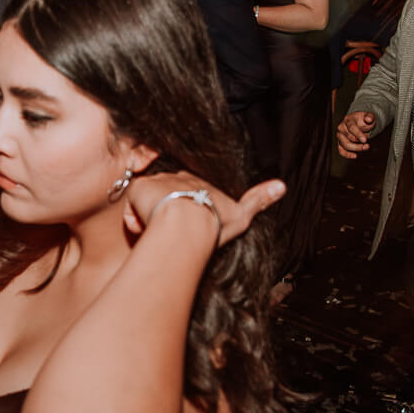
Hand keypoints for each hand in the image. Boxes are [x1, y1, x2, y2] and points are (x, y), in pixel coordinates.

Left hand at [124, 171, 285, 248]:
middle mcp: (179, 178)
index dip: (184, 209)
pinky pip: (131, 207)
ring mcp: (158, 182)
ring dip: (149, 218)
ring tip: (158, 234)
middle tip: (171, 232)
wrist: (190, 224)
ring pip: (147, 203)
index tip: (187, 224)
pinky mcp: (140, 188)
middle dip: (165, 213)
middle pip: (165, 196)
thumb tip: (282, 185)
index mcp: (200, 182)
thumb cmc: (215, 222)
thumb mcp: (242, 212)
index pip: (188, 191)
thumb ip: (260, 199)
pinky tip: (145, 230)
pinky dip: (134, 220)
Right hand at [336, 110, 375, 158]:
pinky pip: (341, 150)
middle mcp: (342, 127)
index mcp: (348, 120)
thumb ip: (370, 116)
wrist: (360, 122)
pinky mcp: (340, 142)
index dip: (358, 134)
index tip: (365, 140)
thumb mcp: (369, 116)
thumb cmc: (364, 120)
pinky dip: (347, 154)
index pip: (351, 127)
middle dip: (358, 143)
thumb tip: (368, 119)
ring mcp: (340, 135)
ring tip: (365, 148)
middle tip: (367, 146)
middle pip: (348, 137)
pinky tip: (354, 156)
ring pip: (345, 144)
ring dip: (355, 148)